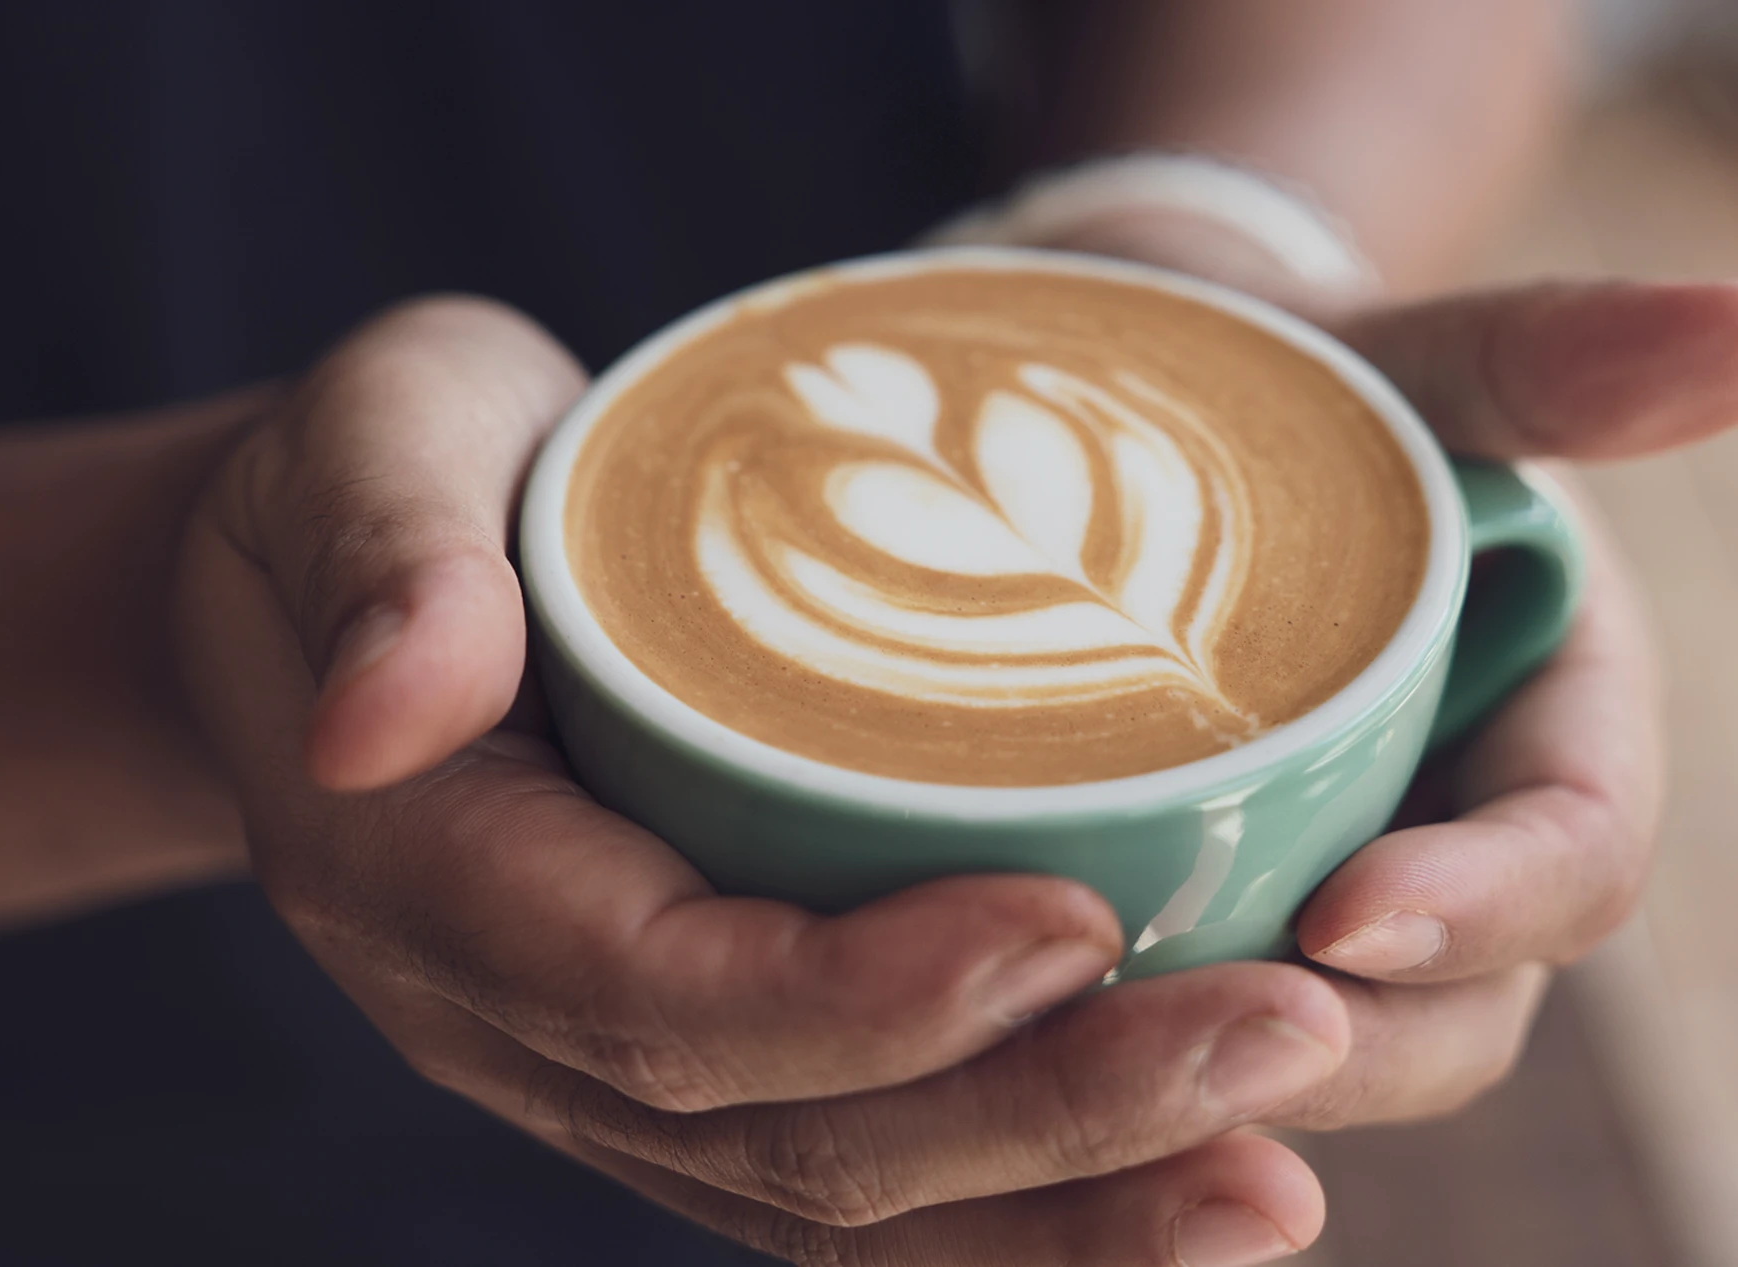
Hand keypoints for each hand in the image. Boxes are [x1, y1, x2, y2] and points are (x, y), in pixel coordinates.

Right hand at [176, 298, 1358, 1265]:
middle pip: (789, 1135)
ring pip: (839, 1202)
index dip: (866, 992)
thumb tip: (382, 710)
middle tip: (1280, 1041)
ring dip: (1068, 1210)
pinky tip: (1182, 1190)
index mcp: (427, 884)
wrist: (340, 583)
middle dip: (1042, 1112)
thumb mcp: (362, 449)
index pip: (661, 994)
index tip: (1075, 921)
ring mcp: (603, 1069)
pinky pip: (852, 1183)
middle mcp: (514, 1022)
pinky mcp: (689, 1065)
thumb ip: (385, 556)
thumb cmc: (377, 479)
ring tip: (1273, 1181)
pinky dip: (1019, 1215)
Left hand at [1074, 214, 1732, 1132]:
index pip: (1570, 859)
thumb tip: (1736, 318)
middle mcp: (1455, 841)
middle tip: (1176, 1045)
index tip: (1344, 916)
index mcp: (1553, 730)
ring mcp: (1332, 893)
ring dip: (1204, 1087)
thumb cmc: (1288, 384)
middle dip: (1339, 1053)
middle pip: (1448, 1008)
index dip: (1483, 906)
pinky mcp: (1212, 914)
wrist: (1150, 418)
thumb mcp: (1401, 364)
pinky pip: (1180, 1023)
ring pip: (1306, 1046)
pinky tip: (993, 1067)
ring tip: (1065, 1074)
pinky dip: (1110, 1058)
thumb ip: (1542, 354)